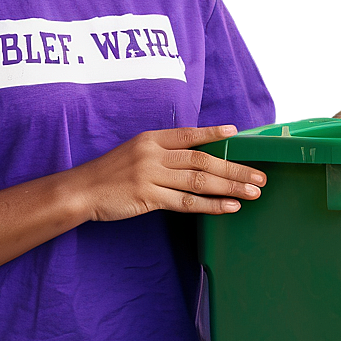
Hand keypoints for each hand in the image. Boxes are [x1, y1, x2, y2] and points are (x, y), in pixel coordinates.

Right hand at [74, 125, 266, 222]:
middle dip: (234, 167)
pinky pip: (186, 202)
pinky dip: (211, 205)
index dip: (213, 134)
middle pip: (201, 159)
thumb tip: (194, 156)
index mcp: (151, 138)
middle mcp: (153, 153)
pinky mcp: (148, 197)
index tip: (236, 134)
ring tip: (253, 192)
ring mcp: (150, 175)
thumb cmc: (109, 172)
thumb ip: (161, 152)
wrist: (81, 190)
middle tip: (259, 175)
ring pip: (198, 180)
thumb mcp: (134, 151)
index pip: (188, 134)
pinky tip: (229, 207)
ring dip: (229, 186)